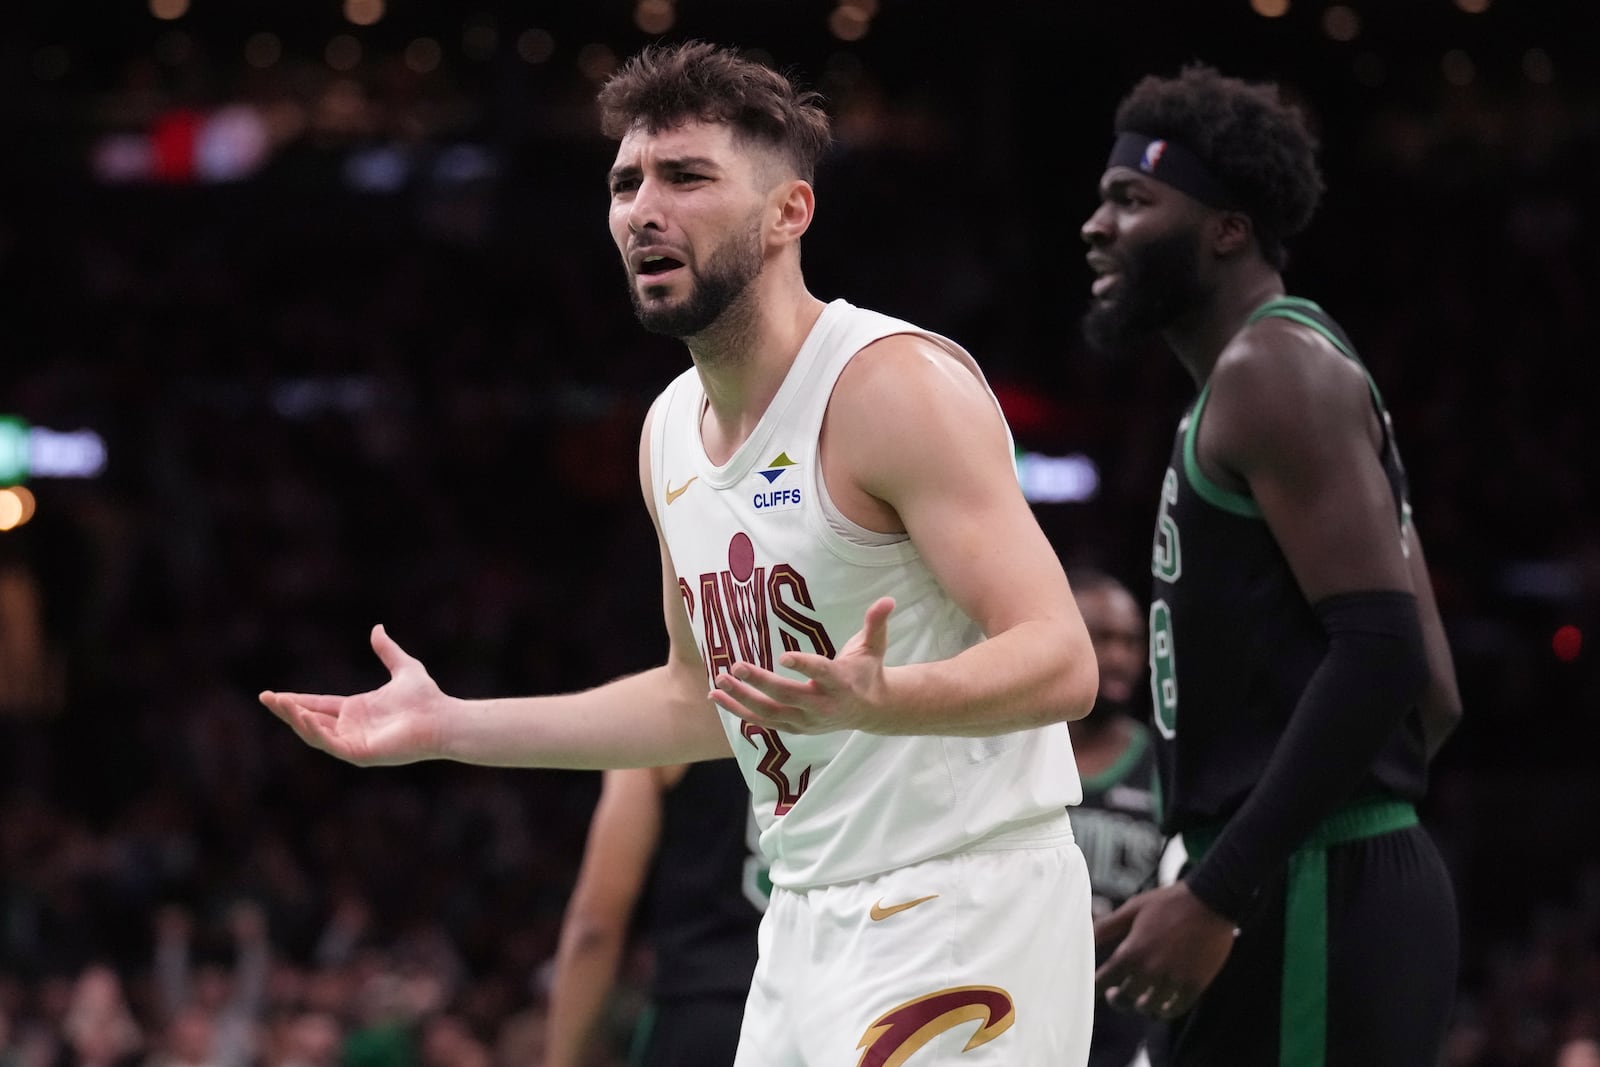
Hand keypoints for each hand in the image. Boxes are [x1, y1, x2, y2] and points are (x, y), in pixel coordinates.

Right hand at [259, 625, 445, 765]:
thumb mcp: (404, 667)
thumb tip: (377, 628)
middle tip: (265, 698)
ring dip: (295, 719)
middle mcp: (352, 728)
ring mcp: (354, 742)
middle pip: (310, 720)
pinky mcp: (360, 753)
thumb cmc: (427, 698)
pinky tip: (302, 716)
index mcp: (357, 710)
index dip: (296, 701)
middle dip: (287, 710)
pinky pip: (331, 744)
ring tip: (278, 704)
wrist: (442, 717)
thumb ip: (387, 650)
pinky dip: (315, 731)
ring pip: (315, 733)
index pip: (318, 705)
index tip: (272, 694)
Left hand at [709, 596, 892, 734]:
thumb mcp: (874, 646)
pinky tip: (718, 697)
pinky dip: (740, 711)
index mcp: (841, 682)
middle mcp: (822, 705)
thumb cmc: (867, 671)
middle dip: (761, 683)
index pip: (821, 674)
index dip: (804, 666)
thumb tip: (888, 599)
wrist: (872, 710)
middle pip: (788, 696)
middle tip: (736, 666)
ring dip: (742, 699)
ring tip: (718, 683)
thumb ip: (876, 623)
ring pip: (770, 713)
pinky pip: (763, 721)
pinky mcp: (794, 728)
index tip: (783, 656)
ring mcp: (806, 721)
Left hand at [1093, 882, 1236, 1020]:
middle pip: (1124, 1000)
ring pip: (1149, 1008)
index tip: (1094, 987)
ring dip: (1141, 1004)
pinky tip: (1160, 1005)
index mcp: (1132, 951)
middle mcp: (1150, 970)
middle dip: (1117, 999)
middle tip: (1115, 994)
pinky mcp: (1195, 985)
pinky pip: (1175, 1009)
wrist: (1210, 900)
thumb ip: (1106, 927)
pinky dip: (1164, 1011)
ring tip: (1139, 998)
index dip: (1096, 986)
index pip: (1103, 981)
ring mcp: (1174, 980)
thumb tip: (1082, 936)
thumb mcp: (1132, 909)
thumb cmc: (1168, 903)